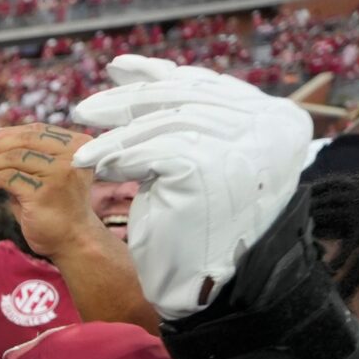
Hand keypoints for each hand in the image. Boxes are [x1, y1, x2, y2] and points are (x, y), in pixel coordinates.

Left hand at [0, 124, 107, 261]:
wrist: (73, 240)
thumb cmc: (55, 208)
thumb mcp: (41, 176)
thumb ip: (20, 161)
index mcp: (76, 145)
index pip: (36, 131)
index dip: (5, 132)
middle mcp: (72, 155)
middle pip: (23, 141)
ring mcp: (59, 173)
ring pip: (13, 158)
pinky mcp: (44, 192)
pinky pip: (7, 178)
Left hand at [72, 55, 310, 318]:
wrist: (211, 288)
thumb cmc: (201, 230)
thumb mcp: (199, 164)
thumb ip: (186, 123)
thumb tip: (141, 78)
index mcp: (276, 121)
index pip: (208, 85)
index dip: (159, 76)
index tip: (118, 70)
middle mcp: (268, 126)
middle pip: (185, 98)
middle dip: (129, 100)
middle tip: (85, 107)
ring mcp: (242, 144)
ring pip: (165, 124)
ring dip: (116, 135)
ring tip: (82, 150)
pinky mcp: (208, 167)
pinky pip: (153, 151)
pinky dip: (120, 156)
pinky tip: (96, 164)